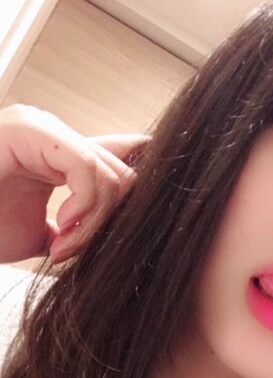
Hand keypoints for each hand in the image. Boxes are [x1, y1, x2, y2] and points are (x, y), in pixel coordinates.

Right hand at [0, 103, 151, 263]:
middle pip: (122, 172)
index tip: (135, 232)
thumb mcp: (53, 234)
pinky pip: (87, 170)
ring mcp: (41, 127)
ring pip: (110, 173)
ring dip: (94, 222)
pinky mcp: (31, 130)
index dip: (136, 195)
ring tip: (63, 246)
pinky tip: (60, 233)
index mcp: (57, 152)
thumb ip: (87, 219)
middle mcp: (52, 133)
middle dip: (108, 221)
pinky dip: (84, 209)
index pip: (119, 159)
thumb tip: (131, 219)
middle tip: (73, 251)